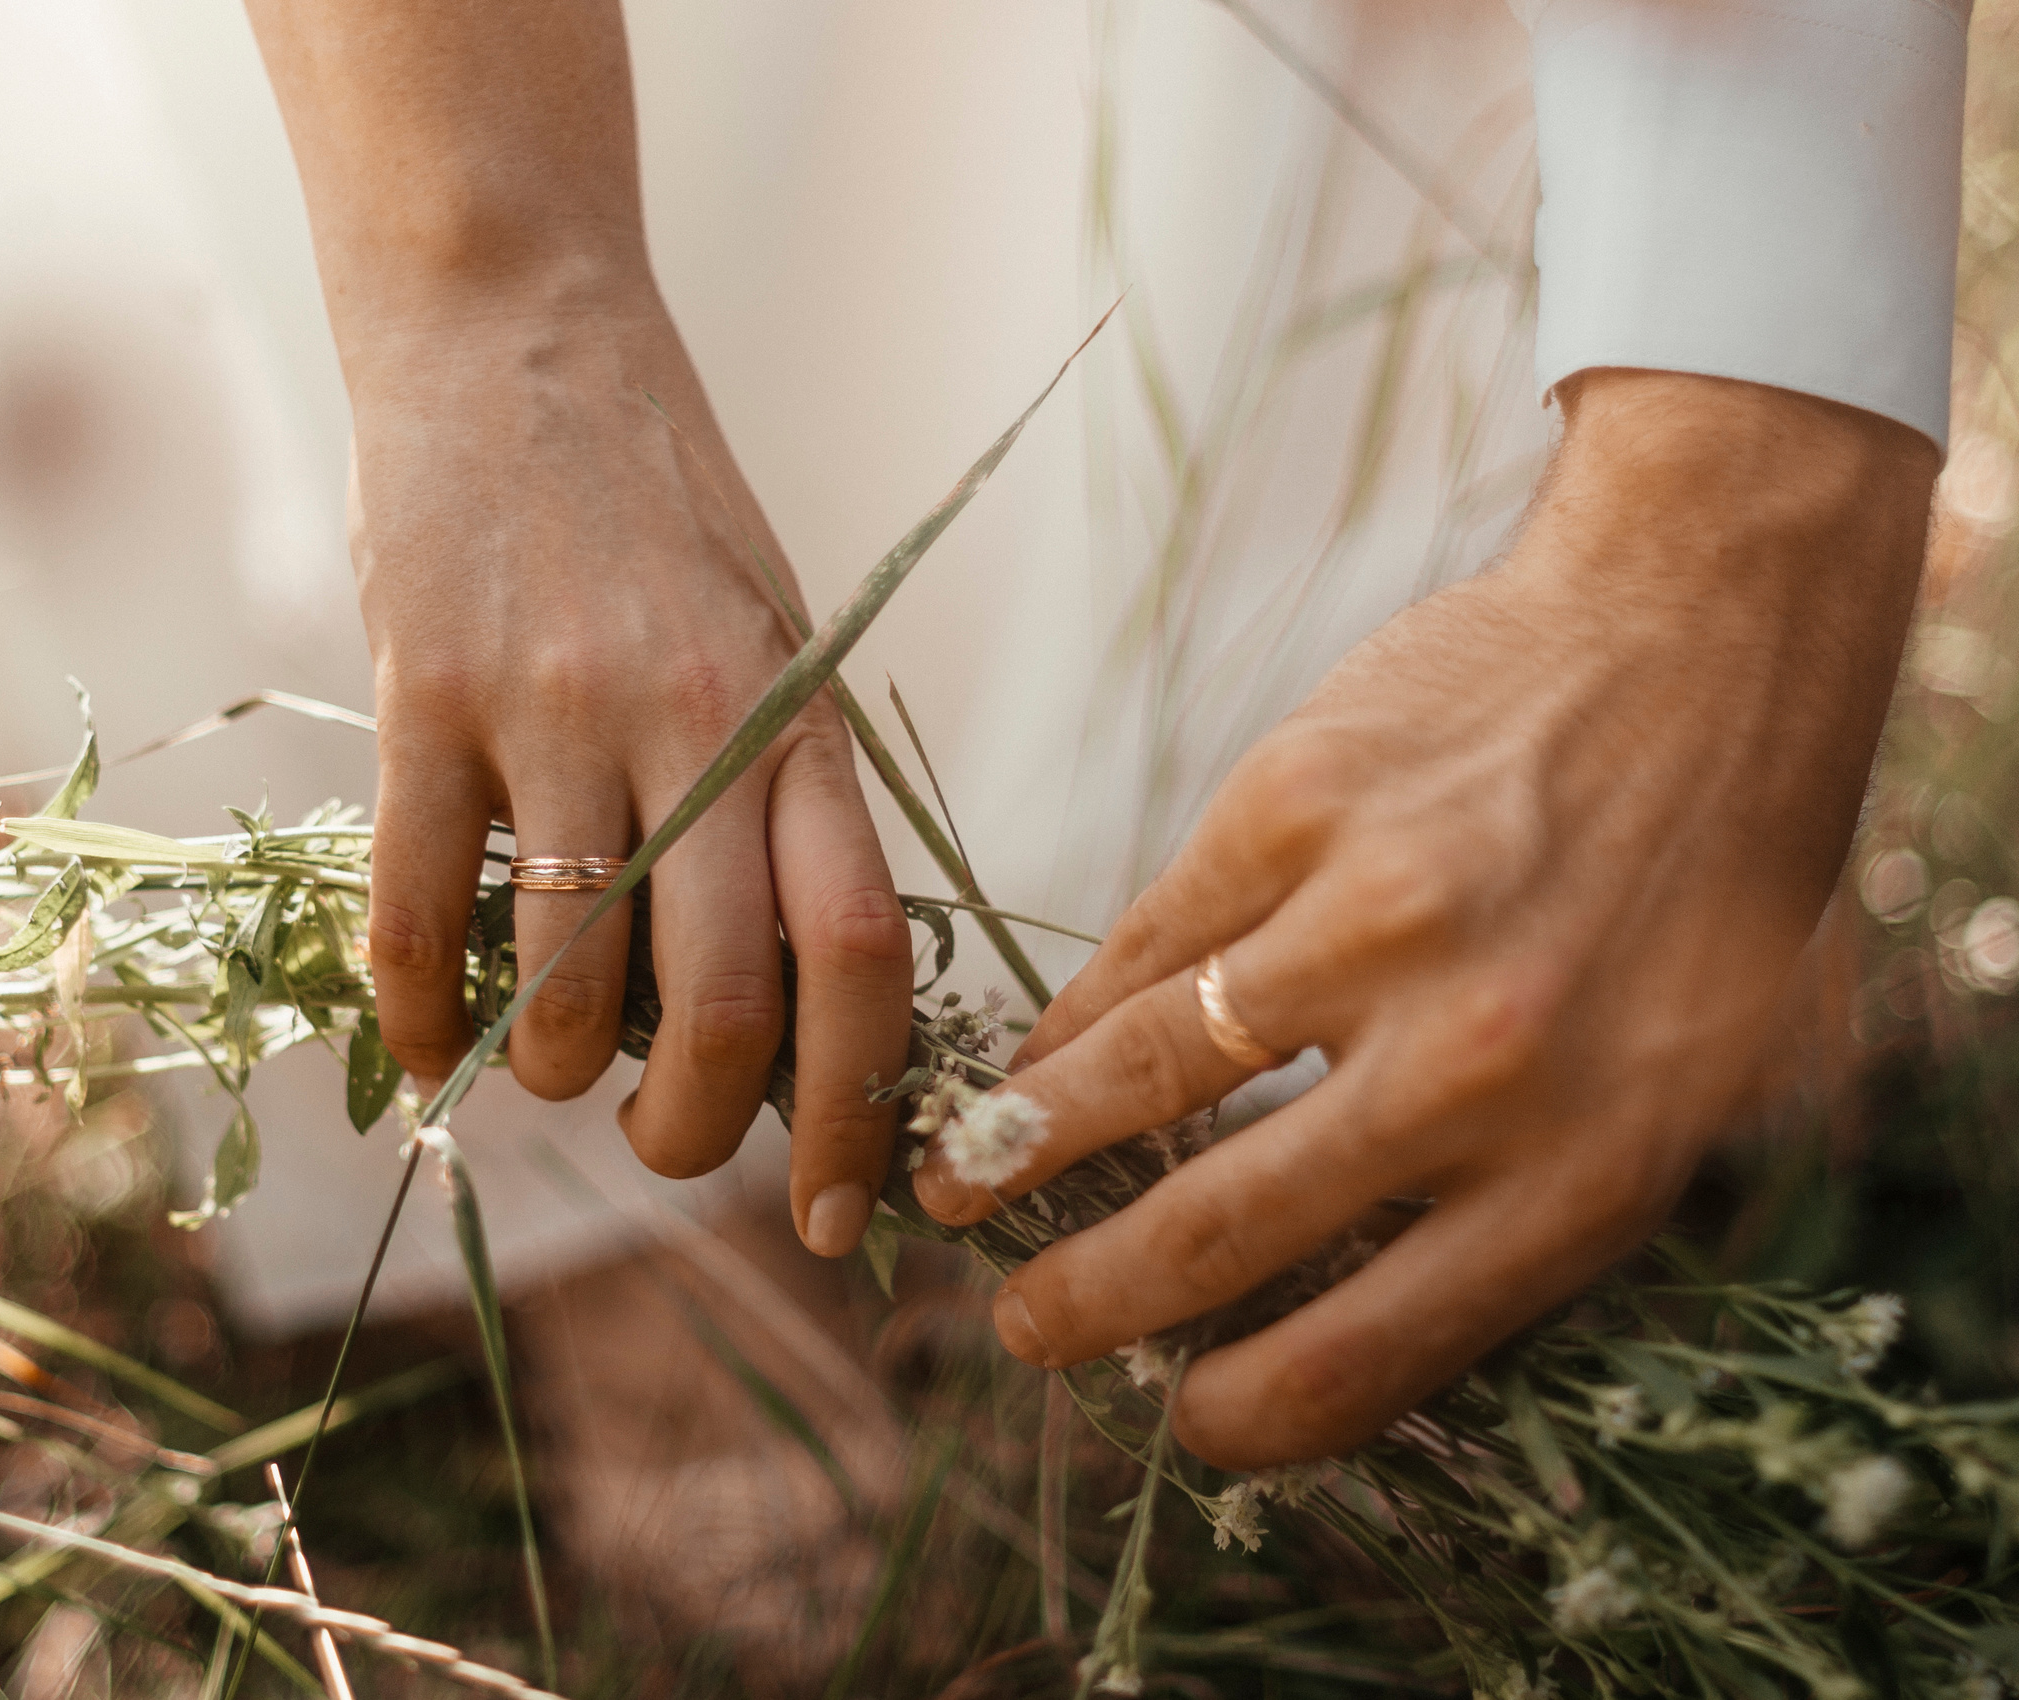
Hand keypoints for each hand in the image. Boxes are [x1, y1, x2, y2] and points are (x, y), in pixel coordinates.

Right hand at [352, 302, 912, 1253]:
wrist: (516, 329)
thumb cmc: (655, 513)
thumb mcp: (770, 641)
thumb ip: (780, 805)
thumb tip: (769, 1020)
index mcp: (804, 720)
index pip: (861, 953)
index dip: (859, 1112)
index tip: (841, 1217)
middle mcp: (698, 721)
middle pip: (722, 1000)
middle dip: (690, 1130)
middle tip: (659, 1144)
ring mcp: (558, 705)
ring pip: (567, 976)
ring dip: (552, 1069)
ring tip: (544, 1063)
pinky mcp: (429, 690)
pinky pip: (421, 908)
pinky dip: (420, 1013)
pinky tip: (426, 1045)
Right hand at [913, 370, 1937, 1466]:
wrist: (1702, 641)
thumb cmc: (1702, 890)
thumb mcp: (1682, 1091)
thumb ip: (1530, 1206)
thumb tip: (1341, 1313)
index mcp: (1584, 1168)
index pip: (1372, 1352)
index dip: (1250, 1414)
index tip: (1183, 1422)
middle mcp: (1471, 1063)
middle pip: (1221, 1230)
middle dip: (1089, 1301)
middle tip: (1021, 1331)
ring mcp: (1368, 925)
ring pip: (1141, 1077)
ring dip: (1025, 1151)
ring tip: (958, 1191)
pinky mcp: (1289, 810)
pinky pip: (1144, 946)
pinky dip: (1071, 1017)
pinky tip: (1031, 1056)